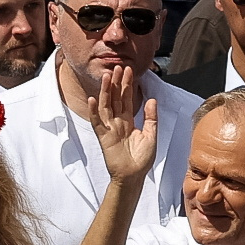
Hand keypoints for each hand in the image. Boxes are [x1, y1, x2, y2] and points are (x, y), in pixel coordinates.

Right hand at [87, 62, 159, 184]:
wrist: (133, 176)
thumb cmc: (142, 159)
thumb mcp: (151, 136)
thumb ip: (151, 118)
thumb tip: (152, 99)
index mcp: (128, 121)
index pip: (127, 98)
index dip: (127, 85)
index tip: (128, 70)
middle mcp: (117, 122)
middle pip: (116, 98)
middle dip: (117, 83)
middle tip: (117, 67)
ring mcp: (109, 128)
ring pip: (106, 106)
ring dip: (106, 92)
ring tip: (106, 77)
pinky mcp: (103, 137)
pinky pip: (97, 122)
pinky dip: (93, 111)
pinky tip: (92, 100)